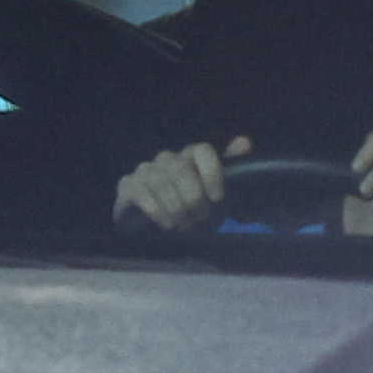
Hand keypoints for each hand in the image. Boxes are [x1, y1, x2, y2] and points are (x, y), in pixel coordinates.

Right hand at [113, 142, 232, 234]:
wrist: (160, 230)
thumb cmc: (192, 209)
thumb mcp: (216, 194)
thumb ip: (231, 168)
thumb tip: (244, 142)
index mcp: (190, 156)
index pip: (202, 150)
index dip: (211, 173)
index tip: (217, 198)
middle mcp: (167, 159)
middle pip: (181, 169)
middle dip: (192, 198)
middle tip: (199, 218)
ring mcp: (145, 170)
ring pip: (161, 182)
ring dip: (175, 208)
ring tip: (183, 226)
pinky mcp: (128, 186)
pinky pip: (140, 193)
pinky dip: (156, 210)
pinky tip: (166, 224)